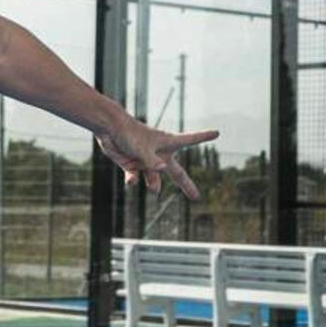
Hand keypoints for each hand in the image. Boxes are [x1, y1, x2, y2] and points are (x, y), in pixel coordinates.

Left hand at [96, 116, 218, 197]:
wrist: (108, 129)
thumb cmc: (129, 133)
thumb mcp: (143, 148)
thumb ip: (152, 161)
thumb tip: (163, 169)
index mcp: (167, 143)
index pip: (190, 140)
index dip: (203, 137)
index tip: (217, 132)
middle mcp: (158, 154)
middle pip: (176, 173)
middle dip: (186, 185)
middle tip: (196, 197)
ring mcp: (145, 161)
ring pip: (154, 179)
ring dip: (154, 184)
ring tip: (154, 189)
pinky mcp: (132, 165)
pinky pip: (136, 178)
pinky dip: (133, 181)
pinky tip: (131, 181)